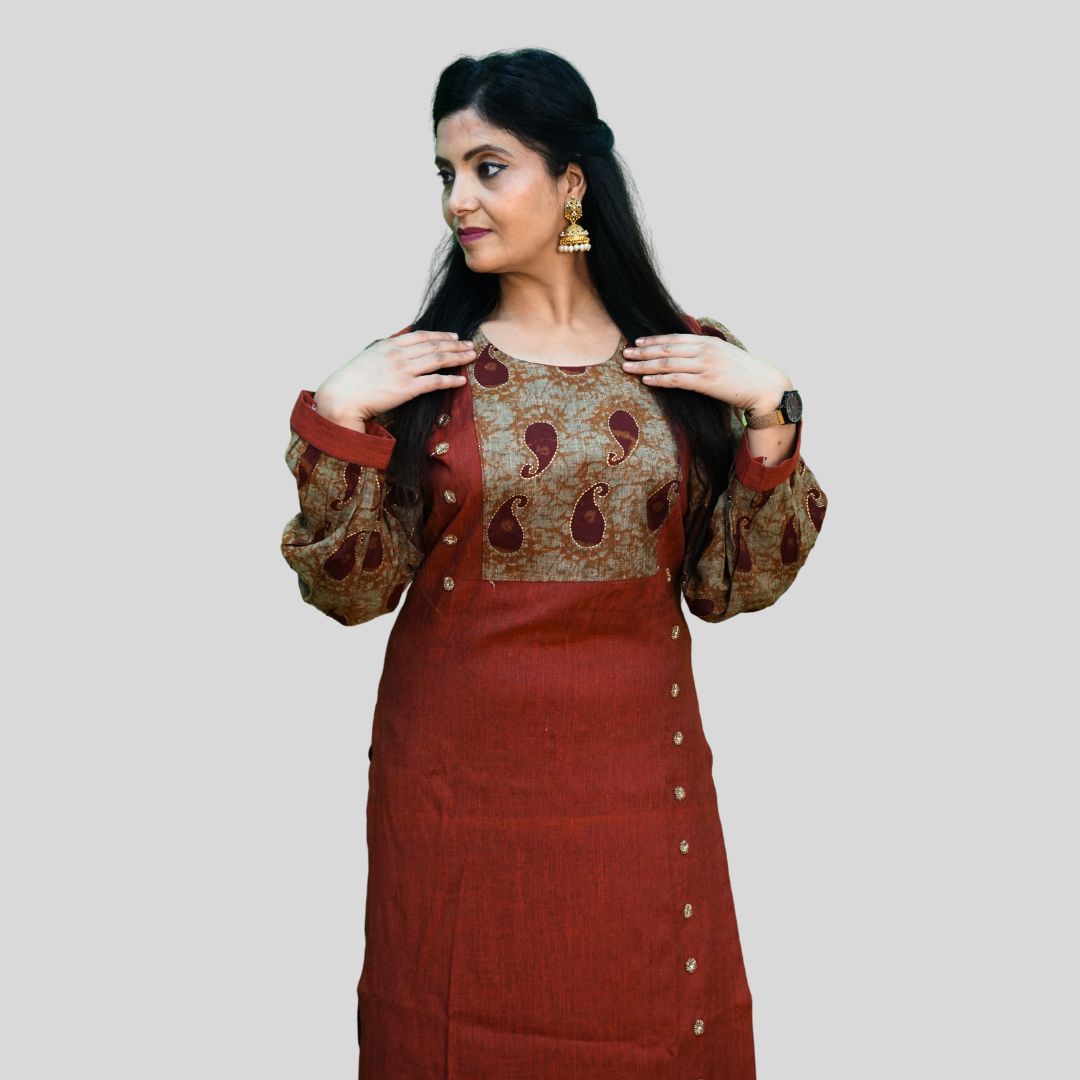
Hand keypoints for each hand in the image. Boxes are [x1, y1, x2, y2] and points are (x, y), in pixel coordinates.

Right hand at [314, 330, 475, 424]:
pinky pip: (434, 382)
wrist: (341, 397)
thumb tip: (399, 341)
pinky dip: (450, 380)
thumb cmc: (351, 381)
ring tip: (471, 357)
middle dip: (456, 345)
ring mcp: (403, 371)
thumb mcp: (367, 356)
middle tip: (471, 345)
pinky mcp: (406, 389)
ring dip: (458, 357)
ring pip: (438, 360)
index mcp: (389, 345)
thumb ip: (385, 348)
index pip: (422, 336)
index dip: (441, 335)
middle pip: (434, 346)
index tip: (454, 336)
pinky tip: (461, 380)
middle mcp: (398, 354)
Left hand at [621, 333, 791, 413]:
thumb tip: (691, 356)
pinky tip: (646, 381)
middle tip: (625, 354)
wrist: (765, 386)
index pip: (675, 338)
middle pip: (667, 348)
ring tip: (628, 367)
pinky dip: (659, 379)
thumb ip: (707, 353)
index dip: (654, 340)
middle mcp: (705, 350)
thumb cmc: (746, 374)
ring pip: (667, 363)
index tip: (638, 342)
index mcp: (708, 342)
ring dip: (645, 365)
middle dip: (643, 351)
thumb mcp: (726, 356)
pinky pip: (677, 380)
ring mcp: (705, 366)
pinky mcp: (707, 383)